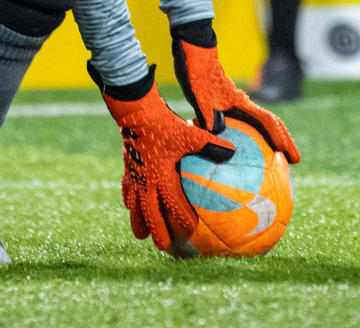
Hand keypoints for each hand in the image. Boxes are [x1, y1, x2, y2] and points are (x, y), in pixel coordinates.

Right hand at [94, 65, 234, 250]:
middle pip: (150, 212)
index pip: (174, 203)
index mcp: (163, 175)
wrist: (136, 113)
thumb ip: (211, 145)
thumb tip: (232, 151)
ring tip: (140, 235)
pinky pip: (127, 189)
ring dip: (138, 221)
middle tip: (163, 246)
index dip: (183, 217)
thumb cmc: (164, 124)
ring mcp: (134, 175)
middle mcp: (146, 180)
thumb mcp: (191, 134)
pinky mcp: (127, 167)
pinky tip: (129, 205)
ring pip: (135, 205)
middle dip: (157, 230)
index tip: (192, 230)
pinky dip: (129, 200)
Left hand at [172, 30, 300, 163]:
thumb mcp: (201, 98)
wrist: (194, 55)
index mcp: (242, 103)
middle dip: (285, 141)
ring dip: (274, 139)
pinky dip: (255, 136)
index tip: (287, 154)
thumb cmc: (198, 76)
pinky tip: (249, 149)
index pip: (268, 121)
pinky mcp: (229, 105)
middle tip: (294, 161)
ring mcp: (238, 104)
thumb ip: (210, 116)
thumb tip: (219, 135)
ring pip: (262, 124)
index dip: (279, 138)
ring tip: (279, 158)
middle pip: (272, 124)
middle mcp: (245, 104)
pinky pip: (248, 124)